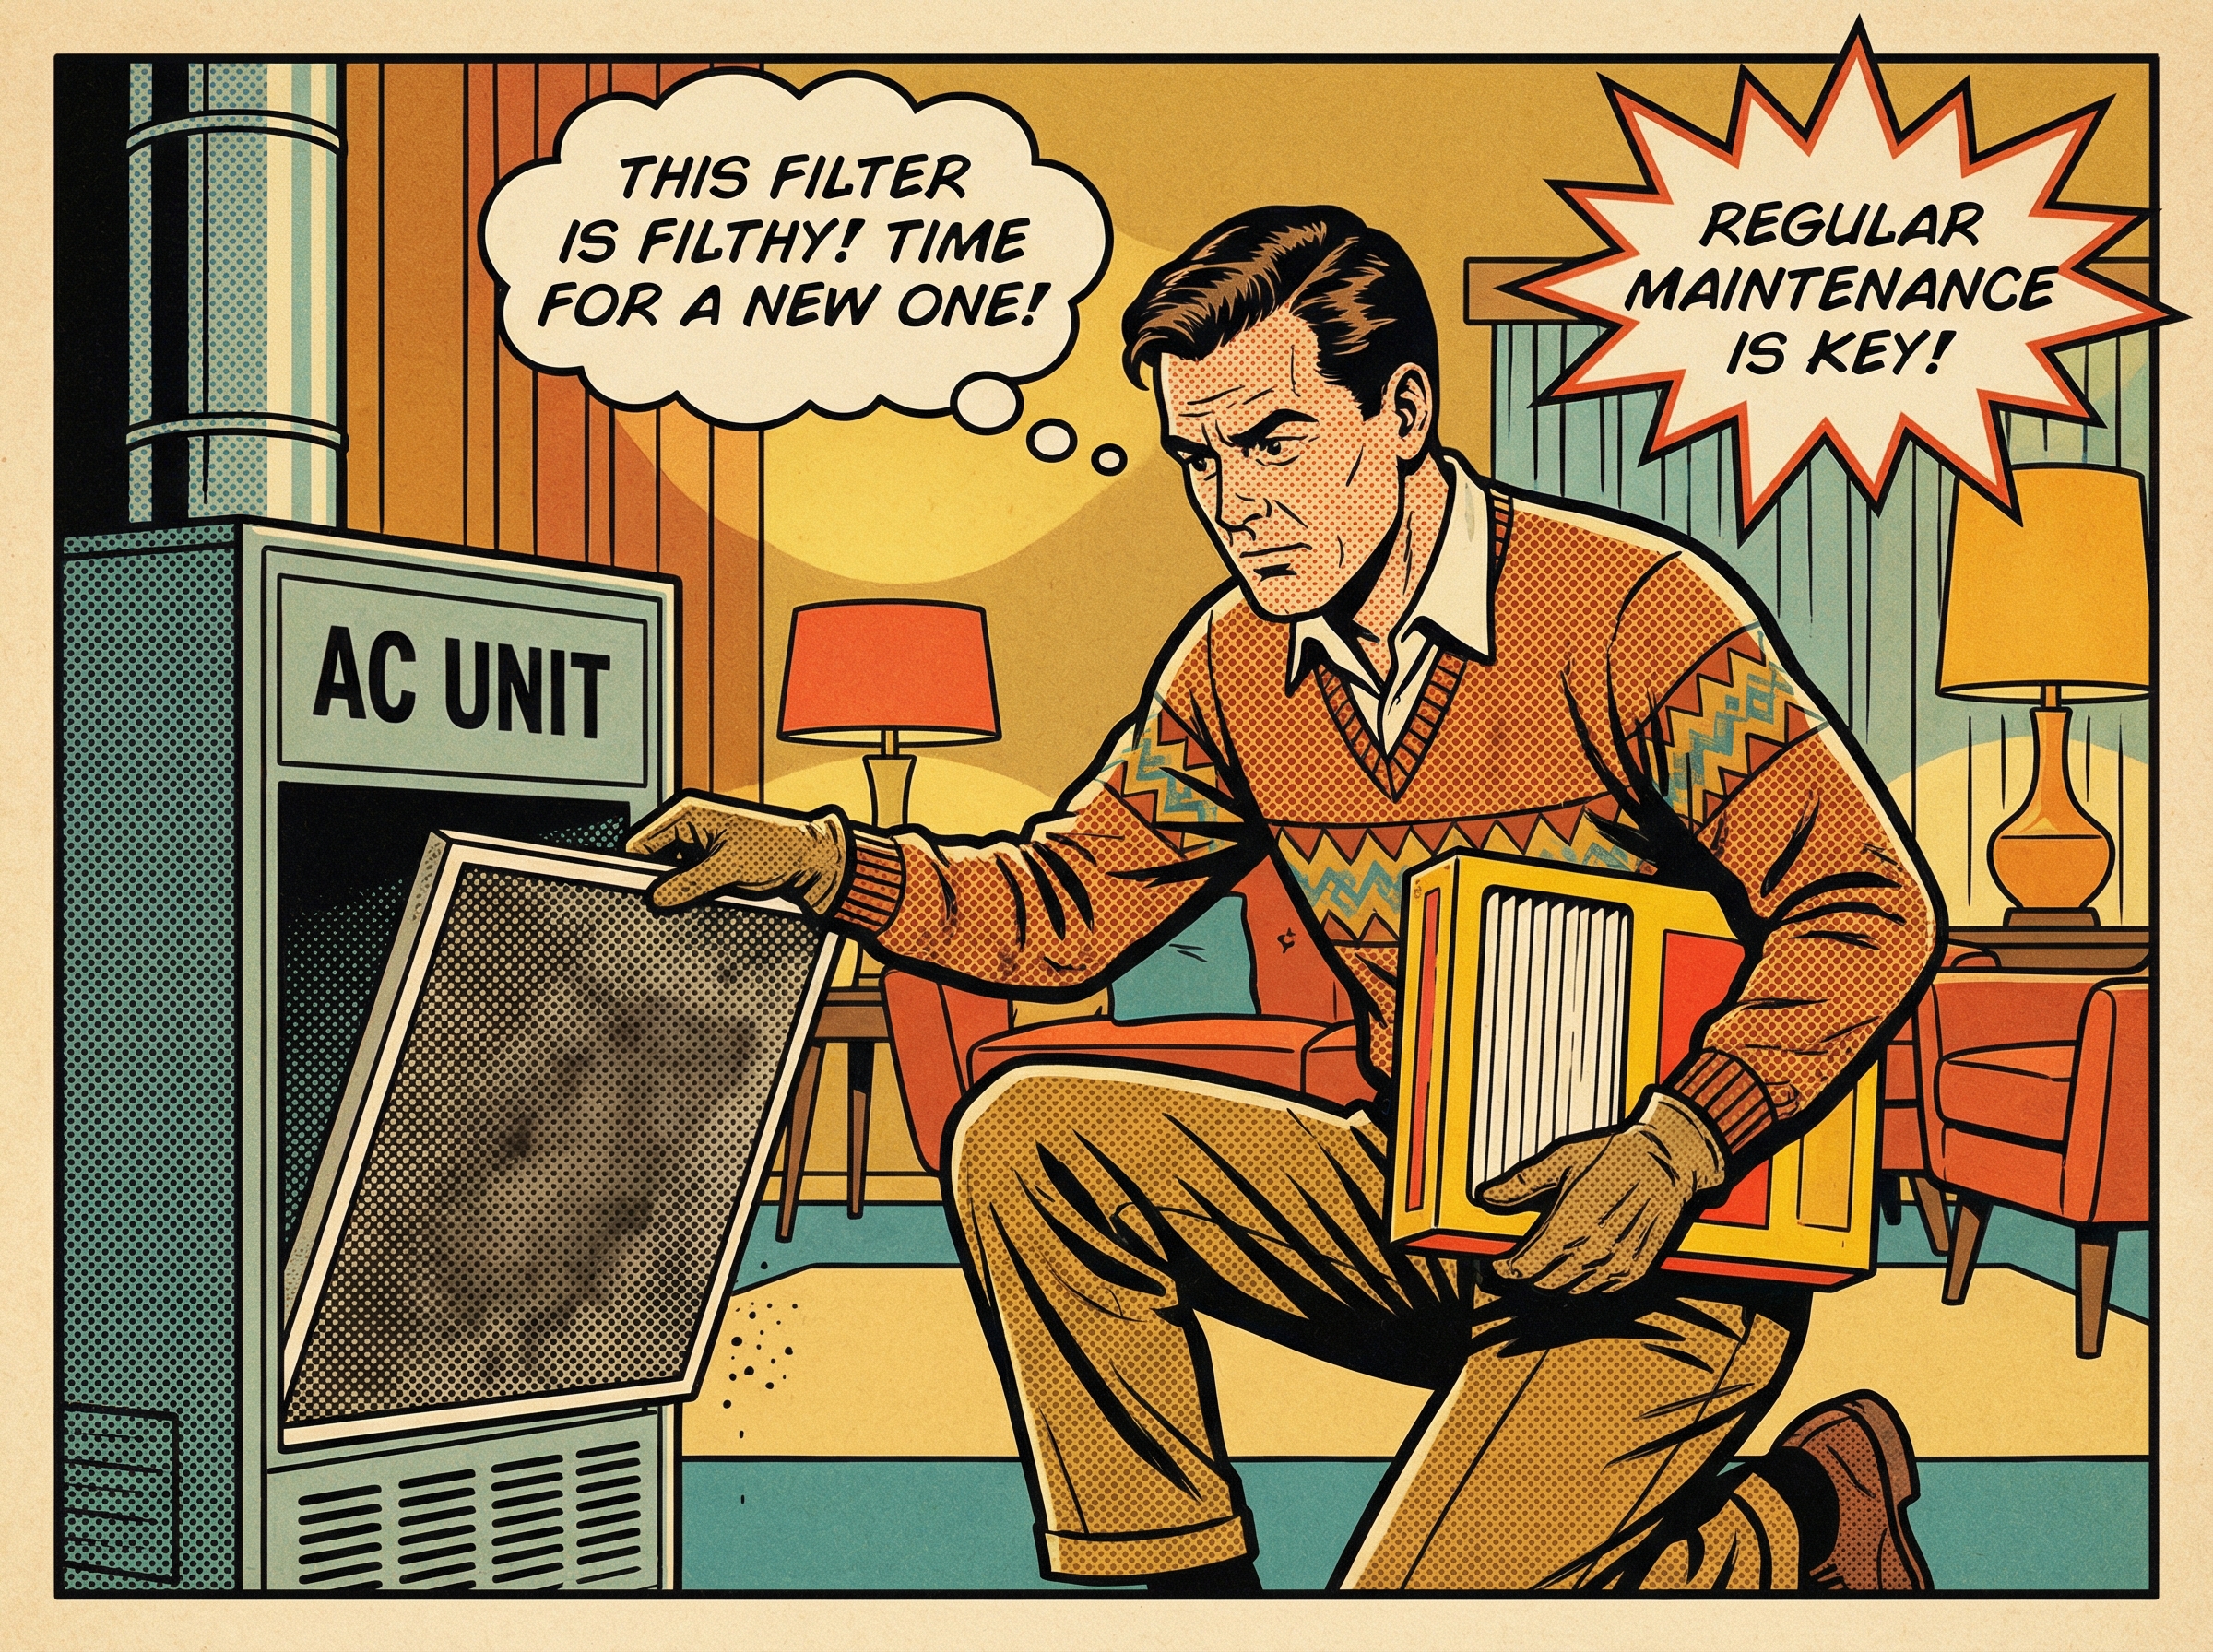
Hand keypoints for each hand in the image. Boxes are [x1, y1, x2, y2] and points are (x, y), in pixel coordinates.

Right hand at [624, 791, 850, 915]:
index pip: (642, 843)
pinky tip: (691, 910)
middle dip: (655, 885)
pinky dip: (688, 896)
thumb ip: (689, 884)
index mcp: (688, 816)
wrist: (811, 862)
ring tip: (675, 913)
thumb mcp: (727, 869)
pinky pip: (688, 882)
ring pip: (671, 875)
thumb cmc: (776, 851)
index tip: (632, 898)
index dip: (635, 870)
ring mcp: (700, 848)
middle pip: (654, 861)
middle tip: (653, 913)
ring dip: (674, 893)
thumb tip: (656, 898)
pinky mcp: (711, 865)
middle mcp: (690, 829)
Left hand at [1476, 1092, 1727, 1293]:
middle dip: (1526, 1275)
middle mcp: (1592, 1251)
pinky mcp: (1635, 1269)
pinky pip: (1599, 1289)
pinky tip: (1578, 1263)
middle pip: (1544, 1283)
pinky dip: (1583, 1282)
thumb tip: (1487, 1196)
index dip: (1505, 1269)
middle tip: (1518, 1262)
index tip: (1496, 1263)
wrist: (1667, 1162)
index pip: (1525, 1267)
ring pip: (1570, 1290)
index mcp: (1568, 1225)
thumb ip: (1523, 1183)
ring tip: (1545, 1263)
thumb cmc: (1611, 1156)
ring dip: (1553, 1281)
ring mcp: (1616, 1264)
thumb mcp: (1563, 1160)